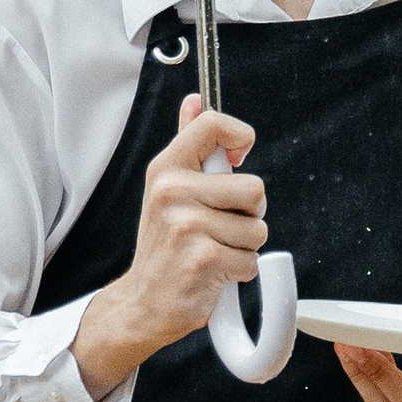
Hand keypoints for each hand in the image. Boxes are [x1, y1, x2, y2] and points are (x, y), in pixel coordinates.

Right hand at [75, 94, 264, 396]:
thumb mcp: (167, 188)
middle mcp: (172, 191)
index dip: (240, 136)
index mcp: (166, 169)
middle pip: (255, 188)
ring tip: (212, 250)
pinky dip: (239, 272)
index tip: (239, 157)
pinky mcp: (203, 258)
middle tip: (219, 226)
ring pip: (258, 229)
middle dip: (248, 214)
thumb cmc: (165, 244)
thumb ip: (188, 143)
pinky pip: (251, 260)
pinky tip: (211, 272)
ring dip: (243, 246)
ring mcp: (186, 225)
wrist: (144, 301)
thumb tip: (195, 100)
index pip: (214, 124)